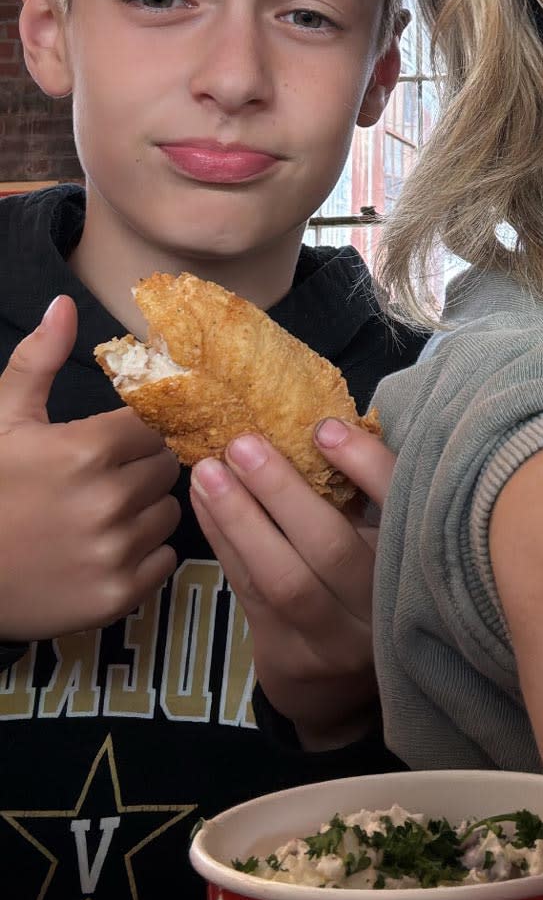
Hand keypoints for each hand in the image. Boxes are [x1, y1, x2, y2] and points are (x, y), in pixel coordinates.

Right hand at [0, 296, 180, 640]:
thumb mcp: (4, 420)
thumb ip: (39, 360)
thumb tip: (64, 305)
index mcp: (86, 450)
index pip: (156, 425)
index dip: (140, 430)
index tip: (120, 438)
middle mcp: (108, 501)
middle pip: (167, 467)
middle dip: (143, 467)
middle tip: (107, 476)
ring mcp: (115, 552)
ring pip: (170, 513)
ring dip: (146, 510)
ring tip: (103, 513)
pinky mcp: (118, 595)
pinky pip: (165, 560)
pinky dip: (145, 553)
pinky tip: (106, 547)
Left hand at [190, 420, 396, 749]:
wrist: (341, 689)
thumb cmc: (364, 584)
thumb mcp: (384, 540)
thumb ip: (369, 492)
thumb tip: (328, 417)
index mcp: (413, 563)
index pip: (397, 508)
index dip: (365, 466)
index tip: (323, 427)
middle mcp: (379, 606)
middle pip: (331, 548)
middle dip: (281, 491)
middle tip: (242, 442)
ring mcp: (331, 640)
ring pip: (281, 577)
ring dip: (239, 518)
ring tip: (208, 469)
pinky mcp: (287, 655)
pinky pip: (249, 591)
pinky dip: (224, 541)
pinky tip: (203, 502)